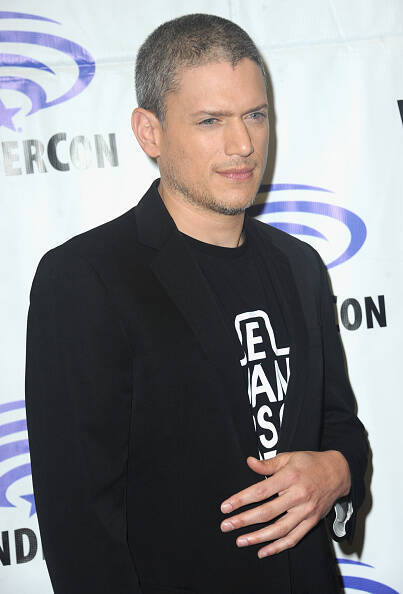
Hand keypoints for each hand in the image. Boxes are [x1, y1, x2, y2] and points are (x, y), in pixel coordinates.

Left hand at [219, 450, 350, 557]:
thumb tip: (249, 462)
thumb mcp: (289, 457)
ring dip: (257, 538)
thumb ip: (268, 464)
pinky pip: (294, 538)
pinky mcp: (312, 521)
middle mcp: (298, 495)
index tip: (226, 507)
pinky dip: (278, 547)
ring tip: (240, 541)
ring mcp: (306, 511)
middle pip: (267, 512)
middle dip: (243, 521)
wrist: (338, 473)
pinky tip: (262, 551)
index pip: (260, 491)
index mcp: (290, 477)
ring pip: (279, 529)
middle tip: (226, 526)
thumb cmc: (310, 463)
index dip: (241, 500)